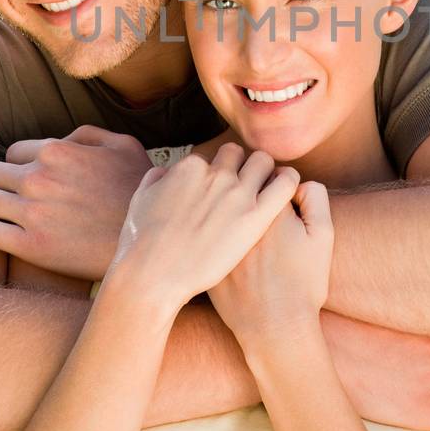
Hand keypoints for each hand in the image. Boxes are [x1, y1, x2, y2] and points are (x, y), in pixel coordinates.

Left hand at [0, 127, 150, 278]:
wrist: (148, 243)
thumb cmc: (138, 192)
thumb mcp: (123, 145)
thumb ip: (85, 135)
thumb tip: (60, 141)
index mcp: (56, 150)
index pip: (11, 152)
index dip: (21, 166)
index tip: (32, 181)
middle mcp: (38, 178)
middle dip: (0, 184)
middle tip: (16, 199)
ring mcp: (32, 212)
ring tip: (8, 216)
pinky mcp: (30, 246)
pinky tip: (11, 235)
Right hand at [104, 144, 301, 317]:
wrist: (152, 276)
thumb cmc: (141, 245)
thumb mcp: (141, 200)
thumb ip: (156, 179)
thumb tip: (166, 172)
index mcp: (190, 167)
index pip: (212, 157)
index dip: (214, 173)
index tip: (215, 190)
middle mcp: (216, 174)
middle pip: (238, 154)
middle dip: (240, 167)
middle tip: (241, 189)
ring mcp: (237, 193)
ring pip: (263, 162)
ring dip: (264, 172)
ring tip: (265, 191)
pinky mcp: (256, 217)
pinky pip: (286, 184)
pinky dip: (288, 182)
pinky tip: (286, 193)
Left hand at [209, 182, 332, 347]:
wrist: (273, 328)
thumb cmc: (302, 284)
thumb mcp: (323, 237)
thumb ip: (315, 197)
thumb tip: (298, 181)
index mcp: (267, 205)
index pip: (266, 170)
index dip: (274, 181)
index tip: (276, 195)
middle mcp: (236, 215)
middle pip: (236, 177)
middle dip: (245, 182)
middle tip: (254, 202)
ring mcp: (214, 234)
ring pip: (214, 197)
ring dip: (222, 199)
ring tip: (236, 218)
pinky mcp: (200, 253)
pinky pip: (198, 224)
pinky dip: (205, 224)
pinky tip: (218, 238)